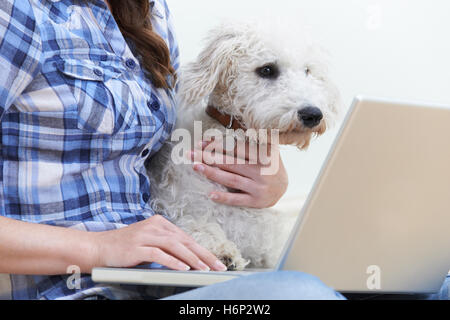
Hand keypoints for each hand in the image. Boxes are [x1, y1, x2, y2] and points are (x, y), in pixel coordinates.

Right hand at [91, 215, 227, 271]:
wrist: (98, 247)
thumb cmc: (125, 248)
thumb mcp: (149, 243)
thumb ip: (167, 247)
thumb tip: (190, 259)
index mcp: (160, 223)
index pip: (187, 237)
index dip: (202, 250)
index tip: (215, 261)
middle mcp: (155, 226)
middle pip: (185, 240)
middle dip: (204, 255)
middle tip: (218, 266)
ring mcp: (145, 235)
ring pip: (175, 246)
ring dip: (192, 258)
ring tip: (205, 269)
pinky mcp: (137, 246)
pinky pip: (159, 254)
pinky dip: (173, 261)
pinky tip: (184, 268)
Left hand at [190, 139, 288, 208]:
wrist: (285, 189)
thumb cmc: (270, 165)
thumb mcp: (269, 148)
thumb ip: (256, 138)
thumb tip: (241, 128)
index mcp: (264, 155)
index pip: (237, 148)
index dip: (218, 145)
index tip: (202, 143)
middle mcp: (262, 171)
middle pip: (231, 162)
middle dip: (209, 157)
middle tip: (191, 153)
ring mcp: (259, 187)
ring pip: (232, 179)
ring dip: (212, 173)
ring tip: (196, 167)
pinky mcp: (256, 201)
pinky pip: (238, 199)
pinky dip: (224, 197)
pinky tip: (210, 194)